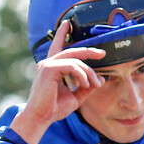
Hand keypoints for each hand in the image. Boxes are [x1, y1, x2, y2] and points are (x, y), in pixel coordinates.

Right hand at [10, 21, 106, 143]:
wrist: (41, 118)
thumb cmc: (55, 109)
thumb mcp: (76, 97)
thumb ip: (87, 88)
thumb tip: (101, 79)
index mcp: (52, 68)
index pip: (58, 47)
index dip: (62, 35)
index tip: (67, 25)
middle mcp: (48, 63)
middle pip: (72, 51)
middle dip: (88, 51)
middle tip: (102, 53)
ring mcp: (47, 65)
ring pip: (74, 60)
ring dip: (88, 72)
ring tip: (93, 84)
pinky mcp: (48, 69)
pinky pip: (71, 66)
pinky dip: (82, 75)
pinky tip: (86, 85)